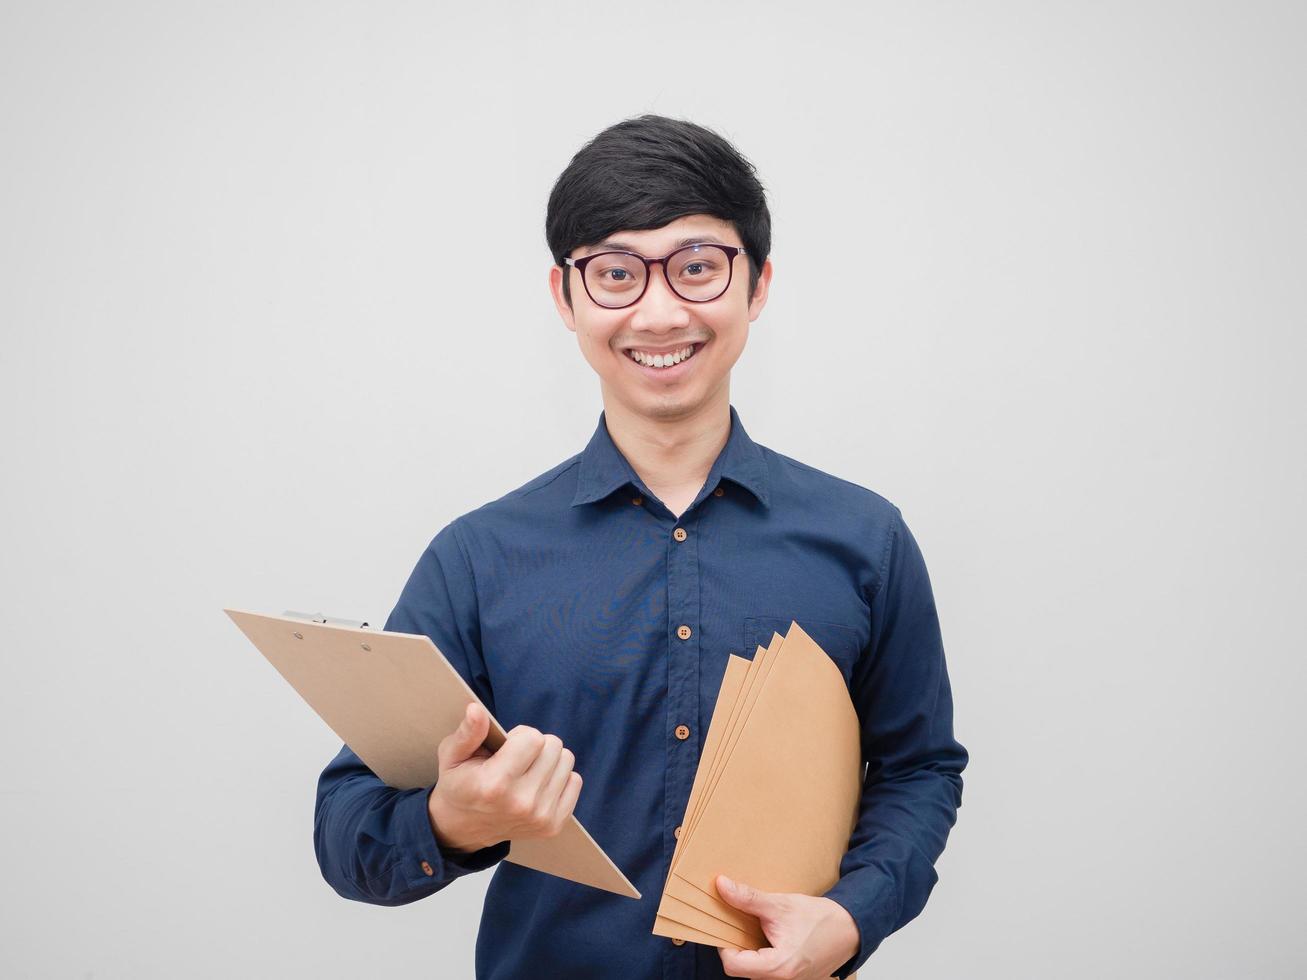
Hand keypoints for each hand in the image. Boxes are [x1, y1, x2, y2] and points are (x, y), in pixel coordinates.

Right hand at [426, 702, 582, 852]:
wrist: (463, 828)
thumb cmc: (459, 784)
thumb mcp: (452, 756)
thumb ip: (468, 732)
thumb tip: (476, 709)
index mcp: (495, 784)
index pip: (534, 738)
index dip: (520, 735)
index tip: (507, 746)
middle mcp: (521, 803)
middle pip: (554, 747)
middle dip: (536, 745)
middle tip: (516, 759)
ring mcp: (540, 817)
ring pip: (567, 761)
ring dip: (549, 760)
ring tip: (526, 771)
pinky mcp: (553, 826)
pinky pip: (575, 781)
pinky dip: (560, 777)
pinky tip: (538, 785)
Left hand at [714, 874, 859, 979]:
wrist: (850, 928)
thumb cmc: (820, 919)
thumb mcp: (780, 904)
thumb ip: (748, 898)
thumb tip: (722, 886)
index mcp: (777, 967)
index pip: (732, 965)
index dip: (724, 943)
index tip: (728, 926)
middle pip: (742, 968)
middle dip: (738, 945)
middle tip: (742, 923)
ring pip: (755, 969)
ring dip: (751, 949)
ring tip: (759, 928)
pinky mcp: (792, 978)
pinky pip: (768, 969)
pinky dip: (764, 953)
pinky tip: (771, 936)